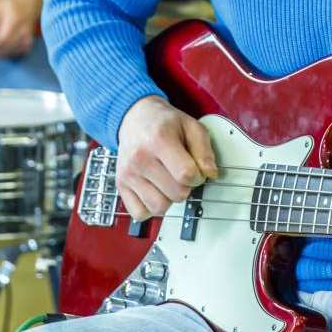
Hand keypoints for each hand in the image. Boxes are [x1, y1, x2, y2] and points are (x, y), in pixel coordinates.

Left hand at [0, 0, 40, 56]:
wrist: (30, 2)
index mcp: (14, 20)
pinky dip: (5, 53)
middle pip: (4, 49)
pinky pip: (14, 54)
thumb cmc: (9, 3)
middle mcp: (23, 30)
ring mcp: (27, 38)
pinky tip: (1, 45)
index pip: (1, 39)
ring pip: (8, 53)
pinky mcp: (28, 43)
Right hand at [115, 96, 217, 221]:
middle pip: (176, 193)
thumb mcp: (191, 126)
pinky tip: (156, 191)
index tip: (196, 171)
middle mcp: (140, 158)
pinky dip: (151, 208)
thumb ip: (204, 150)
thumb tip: (210, 174)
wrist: (135, 118)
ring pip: (159, 207)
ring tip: (169, 182)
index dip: (198, 176)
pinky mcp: (121, 185)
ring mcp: (128, 173)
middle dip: (186, 187)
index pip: (186, 174)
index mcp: (159, 139)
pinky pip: (140, 213)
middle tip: (182, 173)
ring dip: (170, 199)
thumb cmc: (164, 123)